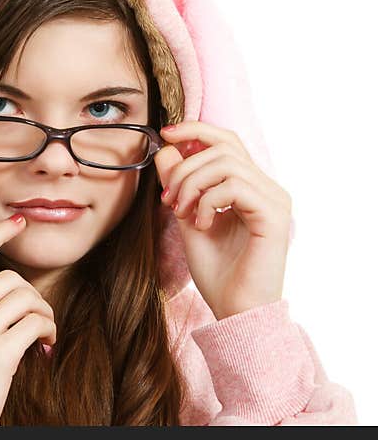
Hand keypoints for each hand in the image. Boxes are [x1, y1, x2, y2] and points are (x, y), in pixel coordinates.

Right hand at [0, 214, 56, 425]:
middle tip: (38, 320)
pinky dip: (48, 332)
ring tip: (44, 335)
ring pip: (27, 299)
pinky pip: (35, 324)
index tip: (17, 222)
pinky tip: (45, 348)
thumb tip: (13, 300)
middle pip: (10, 279)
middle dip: (33, 296)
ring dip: (45, 315)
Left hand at [152, 120, 291, 320]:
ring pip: (226, 163)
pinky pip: (234, 187)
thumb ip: (179, 184)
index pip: (226, 140)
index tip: (165, 134)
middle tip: (167, 199)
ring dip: (192, 184)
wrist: (234, 310)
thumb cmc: (216, 271)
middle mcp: (267, 188)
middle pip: (223, 146)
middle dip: (184, 167)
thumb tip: (166, 148)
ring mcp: (274, 200)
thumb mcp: (187, 217)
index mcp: (250, 186)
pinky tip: (201, 224)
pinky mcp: (274, 216)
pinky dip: (207, 201)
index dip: (195, 130)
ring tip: (182, 213)